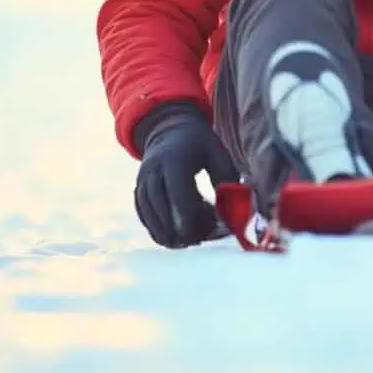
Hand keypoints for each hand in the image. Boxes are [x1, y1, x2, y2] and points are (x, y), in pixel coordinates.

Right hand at [134, 103, 240, 247]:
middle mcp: (154, 170)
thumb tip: (234, 210)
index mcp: (175, 159)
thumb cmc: (200, 144)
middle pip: (162, 209)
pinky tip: (172, 238)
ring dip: (168, 233)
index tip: (204, 235)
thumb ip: (227, 179)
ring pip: (149, 215)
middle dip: (180, 230)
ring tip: (187, 242)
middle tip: (199, 240)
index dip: (190, 220)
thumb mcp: (218, 153)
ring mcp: (143, 180)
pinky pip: (143, 215)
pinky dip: (156, 229)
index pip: (178, 196)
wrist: (171, 129)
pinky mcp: (138, 189)